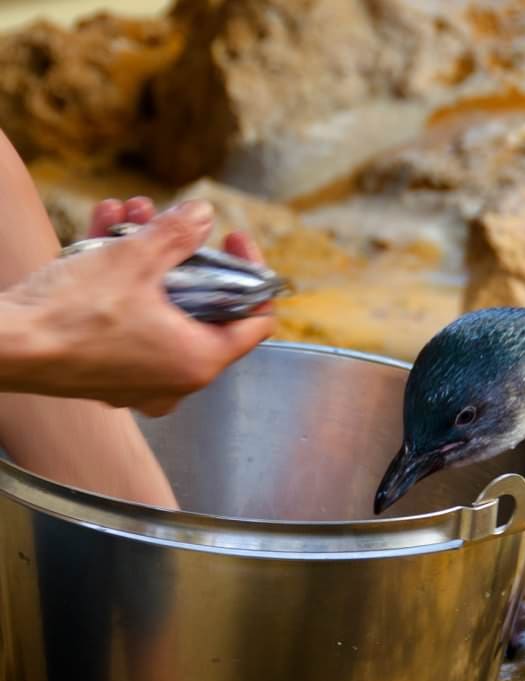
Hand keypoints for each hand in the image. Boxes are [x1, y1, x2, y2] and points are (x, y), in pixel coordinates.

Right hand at [1, 199, 275, 415]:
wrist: (3, 346)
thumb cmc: (70, 313)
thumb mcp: (135, 260)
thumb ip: (178, 234)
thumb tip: (204, 214)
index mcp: (200, 361)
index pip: (256, 320)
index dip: (251, 271)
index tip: (231, 239)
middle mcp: (177, 380)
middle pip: (203, 306)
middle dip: (183, 252)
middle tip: (168, 219)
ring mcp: (142, 380)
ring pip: (161, 307)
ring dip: (146, 256)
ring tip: (129, 213)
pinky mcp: (107, 372)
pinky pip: (129, 320)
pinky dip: (121, 281)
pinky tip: (103, 231)